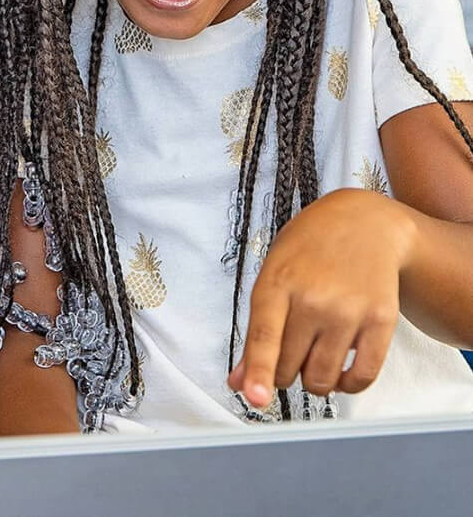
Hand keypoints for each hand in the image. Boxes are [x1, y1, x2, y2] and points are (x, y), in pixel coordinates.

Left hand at [228, 188, 416, 407]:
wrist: (364, 222)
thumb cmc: (308, 249)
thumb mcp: (272, 275)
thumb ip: (256, 331)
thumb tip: (237, 382)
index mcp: (278, 282)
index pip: (265, 335)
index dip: (257, 371)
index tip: (254, 397)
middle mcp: (314, 298)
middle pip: (289, 367)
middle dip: (281, 372)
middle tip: (288, 351)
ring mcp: (349, 310)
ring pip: (322, 379)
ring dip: (312, 381)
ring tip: (312, 357)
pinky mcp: (381, 321)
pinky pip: (362, 376)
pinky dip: (347, 385)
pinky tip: (340, 371)